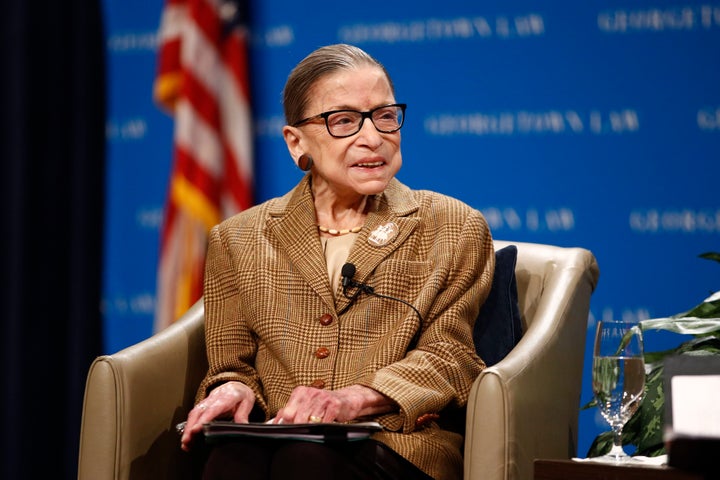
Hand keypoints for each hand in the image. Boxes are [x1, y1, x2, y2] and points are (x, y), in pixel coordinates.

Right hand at [180, 381, 254, 450]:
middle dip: (190, 426)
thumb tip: (243, 427)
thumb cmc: (241, 394)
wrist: (236, 385)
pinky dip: (188, 426)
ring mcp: (207, 401)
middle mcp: (214, 398)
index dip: (203, 419)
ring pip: (194, 413)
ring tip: (185, 443)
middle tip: (186, 441)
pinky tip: (187, 437)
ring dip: (187, 428)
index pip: (213, 408)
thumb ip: (243, 415)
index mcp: (226, 397)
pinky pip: (194, 415)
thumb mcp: (247, 402)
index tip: (196, 429)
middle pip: (199, 411)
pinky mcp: (203, 405)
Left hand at [270, 384, 392, 424]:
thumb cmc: (323, 405)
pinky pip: (324, 422)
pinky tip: (324, 425)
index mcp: (300, 392)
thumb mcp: (305, 405)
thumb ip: (289, 412)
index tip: (286, 431)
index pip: (286, 412)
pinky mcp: (334, 404)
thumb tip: (273, 423)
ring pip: (310, 421)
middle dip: (298, 428)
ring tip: (314, 429)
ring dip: (311, 428)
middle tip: (301, 433)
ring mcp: (323, 397)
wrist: (347, 399)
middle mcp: (310, 392)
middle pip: (297, 418)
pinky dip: (323, 427)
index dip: (285, 424)